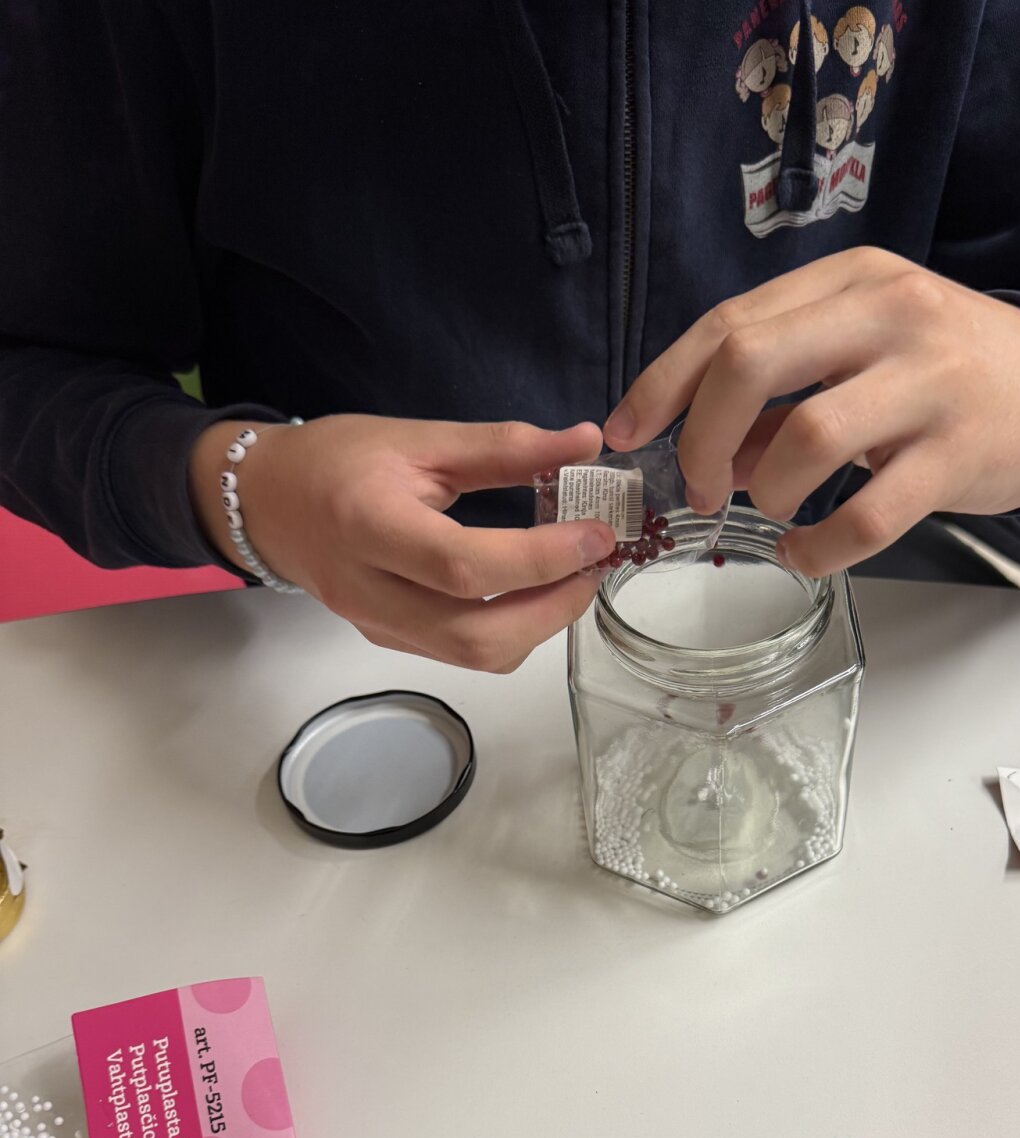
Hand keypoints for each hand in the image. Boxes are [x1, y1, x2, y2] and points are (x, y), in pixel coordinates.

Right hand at [189, 416, 613, 671]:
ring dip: (539, 627)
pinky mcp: (389, 641)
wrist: (264, 503)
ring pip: (475, 656)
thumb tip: (584, 442)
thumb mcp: (416, 439)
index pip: (465, 566)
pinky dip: (511, 632)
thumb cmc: (336, 460)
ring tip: (570, 579)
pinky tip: (532, 593)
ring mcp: (378, 626)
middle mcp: (370, 591)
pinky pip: (462, 654)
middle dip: (552, 609)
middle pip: (476, 635)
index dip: (540, 558)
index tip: (595, 535)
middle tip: (592, 567)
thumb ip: (502, 446)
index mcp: (370, 525)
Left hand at [605, 248, 1019, 575]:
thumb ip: (779, 394)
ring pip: (808, 439)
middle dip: (699, 438)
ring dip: (764, 493)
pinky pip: (868, 515)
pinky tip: (804, 555)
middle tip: (695, 489)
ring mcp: (929, 382)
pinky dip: (817, 549)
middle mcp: (887, 315)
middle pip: (750, 364)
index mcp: (848, 281)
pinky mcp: (959, 453)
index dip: (661, 385)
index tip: (623, 434)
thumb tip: (697, 452)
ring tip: (769, 511)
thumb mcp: (860, 355)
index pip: (729, 325)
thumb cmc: (943, 373)